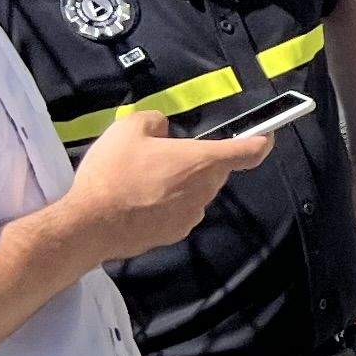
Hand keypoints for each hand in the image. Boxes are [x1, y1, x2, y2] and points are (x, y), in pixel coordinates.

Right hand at [57, 115, 267, 263]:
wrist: (90, 224)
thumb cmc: (114, 172)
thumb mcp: (128, 128)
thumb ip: (155, 121)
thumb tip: (164, 130)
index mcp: (204, 162)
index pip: (249, 151)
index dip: (261, 140)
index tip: (264, 136)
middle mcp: (206, 191)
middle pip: (214, 170)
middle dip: (194, 161)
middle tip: (159, 155)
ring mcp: (192, 216)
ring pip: (194, 191)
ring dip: (178, 183)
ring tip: (140, 180)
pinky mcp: (174, 234)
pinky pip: (178, 211)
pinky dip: (165, 203)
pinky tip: (136, 200)